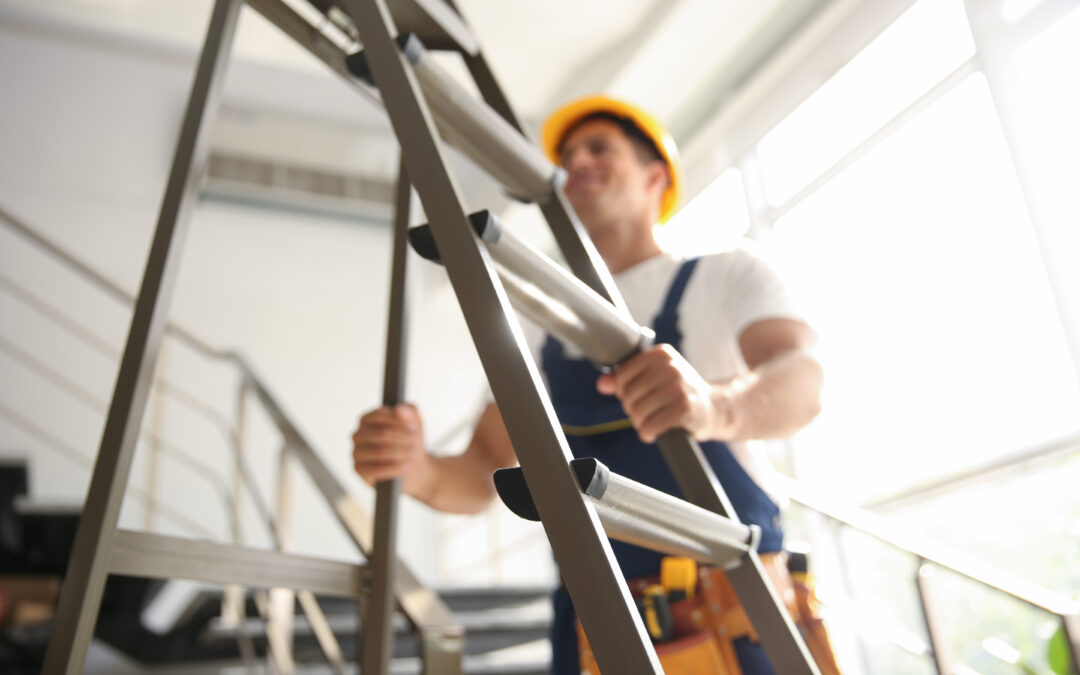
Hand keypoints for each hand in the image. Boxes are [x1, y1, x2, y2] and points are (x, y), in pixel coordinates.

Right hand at [351, 403, 429, 492]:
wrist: (413, 465)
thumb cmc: (409, 440)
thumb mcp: (415, 422)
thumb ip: (409, 410)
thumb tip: (399, 410)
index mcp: (367, 419)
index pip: (379, 415)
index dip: (398, 421)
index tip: (414, 427)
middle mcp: (358, 435)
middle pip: (381, 434)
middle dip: (402, 438)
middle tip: (415, 442)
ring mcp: (356, 452)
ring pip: (379, 451)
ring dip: (400, 453)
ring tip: (413, 454)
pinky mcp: (359, 470)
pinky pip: (375, 469)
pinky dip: (393, 468)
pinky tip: (405, 466)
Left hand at [596, 344, 730, 442]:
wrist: (712, 408)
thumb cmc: (678, 392)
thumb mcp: (653, 378)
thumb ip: (625, 378)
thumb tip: (602, 384)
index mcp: (661, 354)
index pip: (623, 374)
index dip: (622, 391)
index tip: (633, 397)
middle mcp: (671, 367)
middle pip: (629, 394)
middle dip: (631, 409)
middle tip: (642, 414)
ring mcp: (680, 387)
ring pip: (639, 411)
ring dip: (639, 423)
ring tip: (648, 424)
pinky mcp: (685, 408)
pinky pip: (652, 425)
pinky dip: (648, 433)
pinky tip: (652, 433)